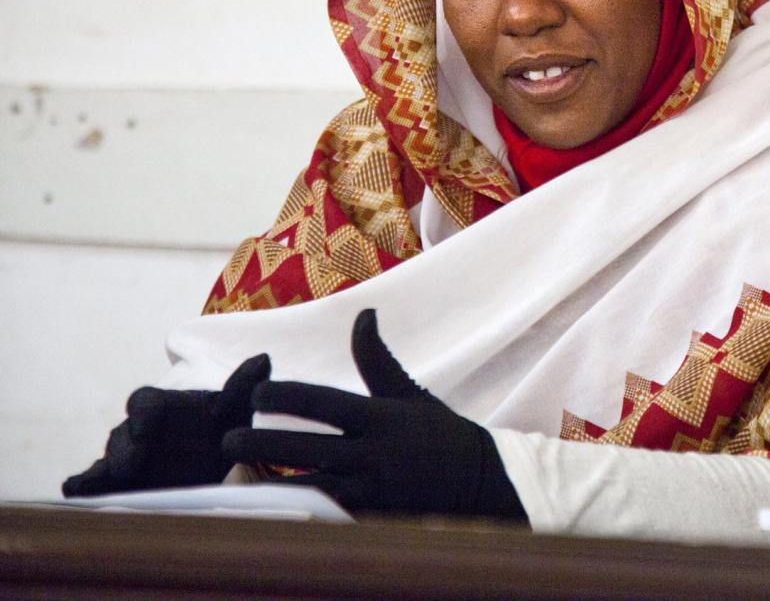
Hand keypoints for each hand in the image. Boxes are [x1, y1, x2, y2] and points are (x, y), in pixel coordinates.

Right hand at [62, 354, 270, 496]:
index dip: (145, 412)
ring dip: (113, 471)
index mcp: (158, 407)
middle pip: (123, 435)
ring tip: (122, 481)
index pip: (143, 401)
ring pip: (110, 461)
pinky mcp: (115, 485)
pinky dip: (82, 484)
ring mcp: (121, 458)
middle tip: (134, 463)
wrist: (204, 462)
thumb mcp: (232, 412)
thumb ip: (243, 387)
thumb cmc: (213, 430)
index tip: (150, 425)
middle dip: (127, 448)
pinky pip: (92, 482)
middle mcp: (134, 431)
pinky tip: (73, 488)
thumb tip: (264, 358)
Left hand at [222, 308, 525, 520]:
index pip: (325, 403)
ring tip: (236, 479)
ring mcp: (373, 490)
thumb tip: (363, 314)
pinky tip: (271, 508)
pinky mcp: (375, 518)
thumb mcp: (409, 394)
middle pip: (308, 448)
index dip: (287, 397)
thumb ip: (377, 359)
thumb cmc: (439, 433)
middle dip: (263, 444)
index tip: (255, 393)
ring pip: (310, 487)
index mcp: (381, 417)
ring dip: (271, 482)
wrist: (481, 482)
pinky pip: (328, 515)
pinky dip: (300, 511)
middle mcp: (375, 453)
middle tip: (226, 440)